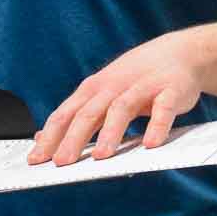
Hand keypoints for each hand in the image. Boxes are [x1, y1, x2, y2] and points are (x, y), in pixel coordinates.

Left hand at [27, 31, 204, 166]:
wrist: (180, 53)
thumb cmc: (135, 79)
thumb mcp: (101, 94)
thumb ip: (76, 116)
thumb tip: (43, 138)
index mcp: (93, 90)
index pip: (65, 114)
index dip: (50, 137)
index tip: (36, 160)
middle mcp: (113, 87)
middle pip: (88, 113)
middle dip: (73, 139)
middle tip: (62, 162)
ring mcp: (142, 87)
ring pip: (121, 109)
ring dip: (110, 133)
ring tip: (101, 156)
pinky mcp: (170, 91)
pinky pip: (163, 109)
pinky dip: (157, 126)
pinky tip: (150, 144)